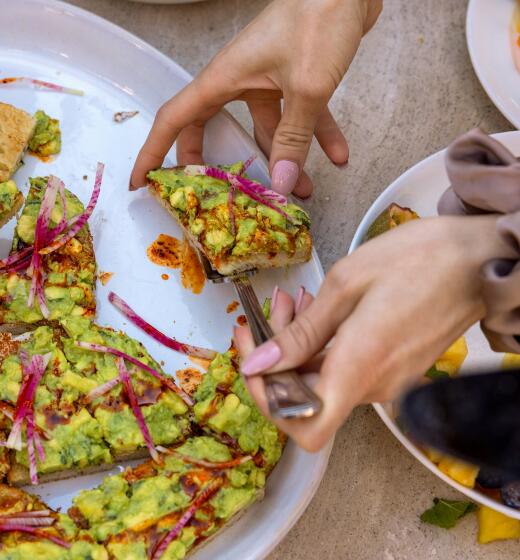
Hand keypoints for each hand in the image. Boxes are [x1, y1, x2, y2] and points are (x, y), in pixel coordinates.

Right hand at [130, 0, 381, 196]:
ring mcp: (265, 78)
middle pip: (212, 128)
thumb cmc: (317, 19)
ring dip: (284, 157)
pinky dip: (318, 135)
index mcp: (222, 79)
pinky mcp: (294, 75)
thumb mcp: (305, 88)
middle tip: (219, 194)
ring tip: (302, 190)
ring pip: (266, 128)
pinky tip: (337, 156)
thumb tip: (280, 184)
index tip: (141, 181)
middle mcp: (237, 79)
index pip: (174, 120)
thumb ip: (293, 139)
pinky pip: (300, 114)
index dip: (153, 153)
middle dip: (217, 163)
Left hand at [236, 216, 513, 451]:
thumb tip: (257, 363)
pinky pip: (343, 369)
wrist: (482, 257)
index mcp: (360, 367)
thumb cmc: (420, 259)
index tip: (253, 358)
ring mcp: (387, 380)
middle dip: (274, 358)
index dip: (269, 404)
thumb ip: (300, 332)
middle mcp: (374, 386)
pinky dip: (320, 345)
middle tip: (267, 311)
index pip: (306, 429)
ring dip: (295, 345)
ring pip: (321, 380)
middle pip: (304, 399)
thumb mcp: (346, 283)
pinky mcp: (393, 369)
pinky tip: (315, 308)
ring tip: (292, 299)